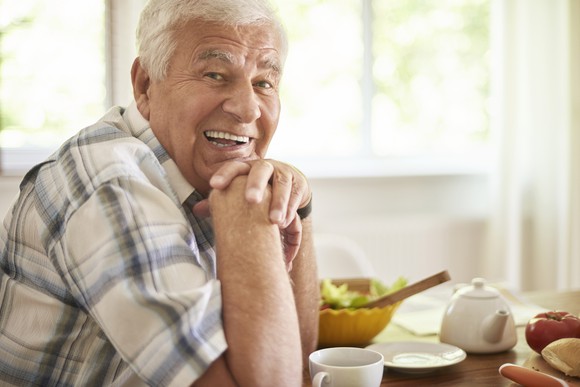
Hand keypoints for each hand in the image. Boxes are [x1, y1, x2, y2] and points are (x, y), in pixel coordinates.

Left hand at [192, 159, 310, 267]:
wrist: (288, 188)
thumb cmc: (258, 193)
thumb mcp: (240, 195)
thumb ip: (220, 202)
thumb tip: (195, 210)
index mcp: (247, 168)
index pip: (234, 167)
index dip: (224, 174)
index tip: (214, 185)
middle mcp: (265, 166)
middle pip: (260, 171)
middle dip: (256, 185)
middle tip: (251, 200)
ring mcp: (284, 173)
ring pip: (282, 184)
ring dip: (279, 202)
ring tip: (274, 221)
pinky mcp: (299, 183)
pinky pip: (295, 194)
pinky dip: (291, 208)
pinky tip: (285, 222)